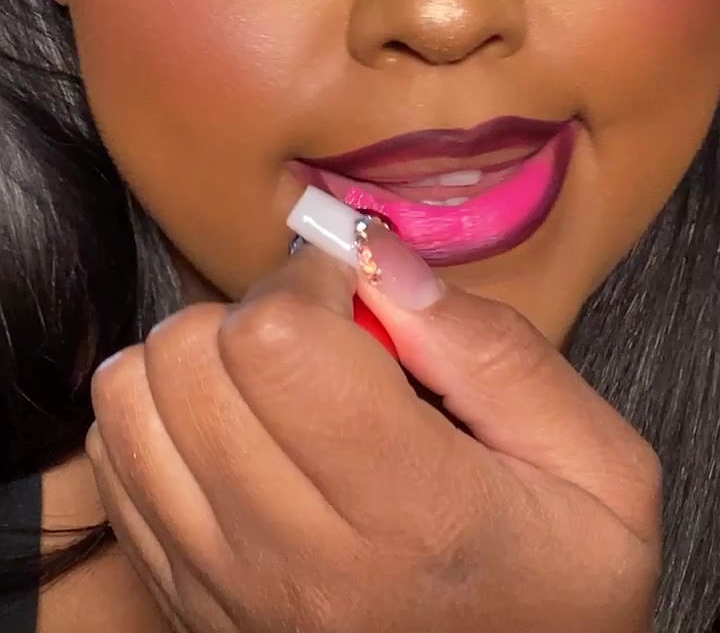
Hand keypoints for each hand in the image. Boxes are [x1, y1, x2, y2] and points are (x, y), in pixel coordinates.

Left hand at [87, 239, 660, 632]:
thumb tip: (378, 258)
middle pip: (189, 357)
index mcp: (411, 515)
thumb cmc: (561, 592)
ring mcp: (223, 591)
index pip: (274, 342)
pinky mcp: (184, 603)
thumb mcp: (599, 472)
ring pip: (130, 400)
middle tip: (323, 335)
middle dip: (254, 310)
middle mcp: (295, 562)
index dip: (310, 280)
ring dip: (198, 358)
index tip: (356, 294)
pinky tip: (238, 431)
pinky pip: (112, 463)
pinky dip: (163, 416)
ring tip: (277, 380)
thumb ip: (497, 353)